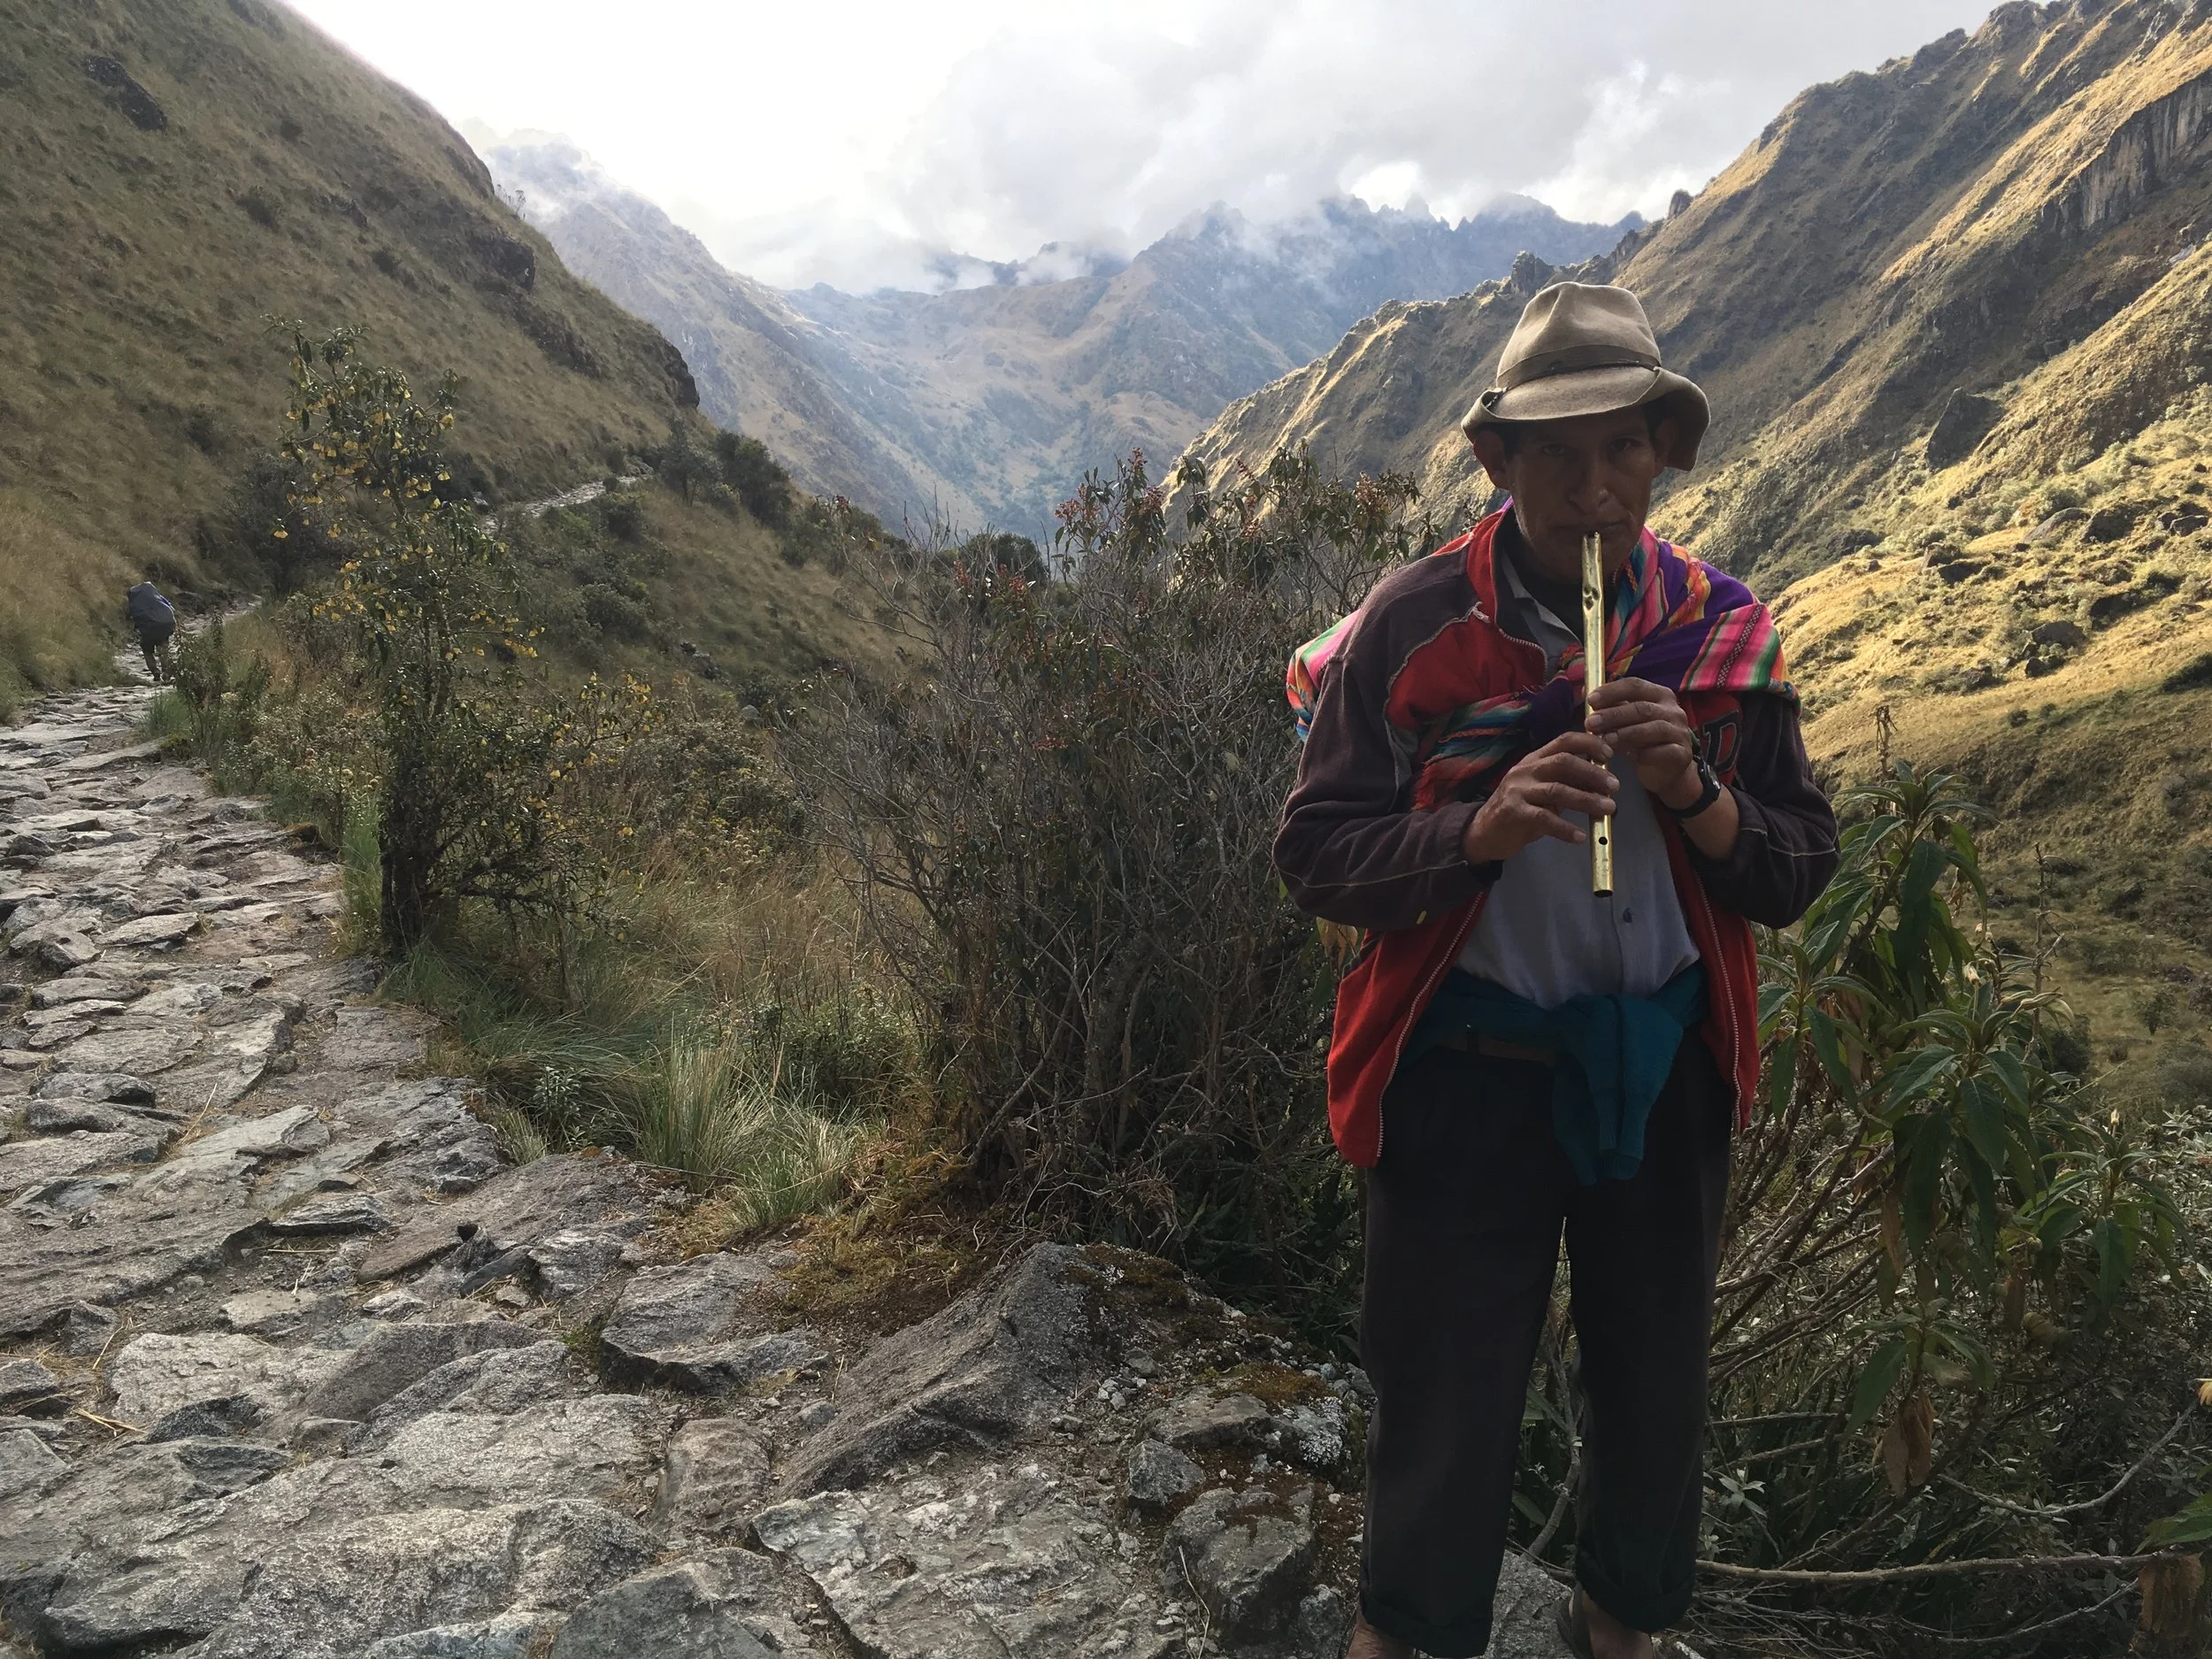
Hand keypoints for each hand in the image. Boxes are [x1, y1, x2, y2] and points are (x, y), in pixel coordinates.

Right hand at [1462, 732, 1618, 863]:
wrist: (1484, 832)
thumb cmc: (1520, 809)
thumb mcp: (1543, 791)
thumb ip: (1568, 783)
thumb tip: (1602, 781)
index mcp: (1534, 760)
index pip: (1564, 741)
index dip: (1589, 744)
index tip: (1610, 754)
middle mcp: (1525, 770)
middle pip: (1563, 762)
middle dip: (1592, 773)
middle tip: (1614, 787)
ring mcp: (1517, 790)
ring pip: (1557, 790)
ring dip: (1586, 800)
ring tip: (1607, 809)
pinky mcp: (1513, 812)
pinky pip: (1544, 819)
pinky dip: (1565, 828)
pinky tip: (1580, 837)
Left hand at [1586, 676, 1699, 808]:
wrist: (1666, 770)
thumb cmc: (1643, 740)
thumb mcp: (1627, 720)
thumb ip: (1611, 705)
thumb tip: (1585, 689)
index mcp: (1660, 695)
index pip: (1635, 686)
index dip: (1612, 691)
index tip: (1591, 700)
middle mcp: (1673, 710)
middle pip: (1641, 708)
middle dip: (1613, 715)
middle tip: (1590, 723)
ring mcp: (1679, 732)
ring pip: (1652, 729)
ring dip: (1625, 734)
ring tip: (1604, 740)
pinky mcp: (1681, 753)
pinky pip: (1661, 752)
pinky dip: (1643, 753)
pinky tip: (1628, 756)